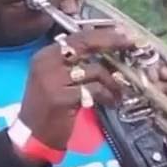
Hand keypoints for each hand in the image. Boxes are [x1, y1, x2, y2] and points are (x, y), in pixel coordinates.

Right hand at [19, 29, 130, 150]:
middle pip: (85, 44)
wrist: (34, 133)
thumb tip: (110, 50)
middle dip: (112, 42)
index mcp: (46, 55)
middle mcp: (47, 63)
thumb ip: (78, 63)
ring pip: (94, 70)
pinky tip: (110, 102)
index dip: (104, 34)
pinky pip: (94, 90)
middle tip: (132, 44)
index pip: (78, 37)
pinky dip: (107, 96)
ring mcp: (52, 80)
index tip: (125, 33)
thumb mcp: (60, 79)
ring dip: (113, 81)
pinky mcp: (60, 98)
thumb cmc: (52, 106)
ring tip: (119, 91)